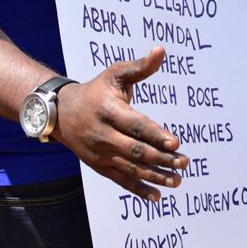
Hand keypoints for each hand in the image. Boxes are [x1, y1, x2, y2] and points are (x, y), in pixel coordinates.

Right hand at [55, 49, 188, 200]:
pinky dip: (138, 190)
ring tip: (177, 180)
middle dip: (161, 159)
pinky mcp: (99, 166)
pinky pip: (120, 181)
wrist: (61, 112)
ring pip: (130, 169)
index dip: (156, 135)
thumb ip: (140, 67)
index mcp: (108, 110)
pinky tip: (157, 197)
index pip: (136, 125)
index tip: (176, 143)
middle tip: (185, 163)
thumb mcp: (115, 74)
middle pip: (135, 150)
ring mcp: (100, 153)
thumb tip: (161, 50)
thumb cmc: (96, 90)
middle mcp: (102, 134)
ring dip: (155, 177)